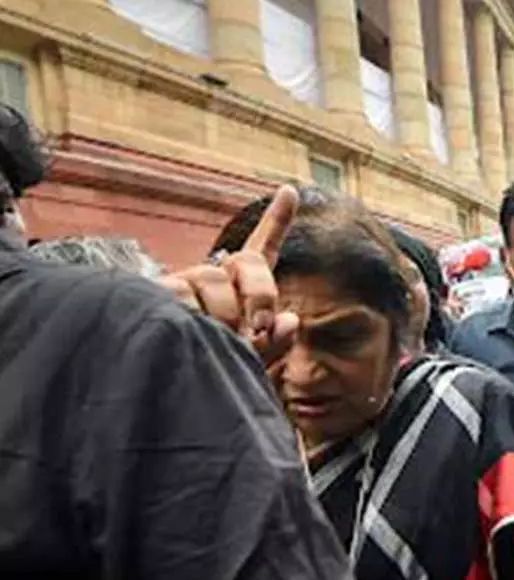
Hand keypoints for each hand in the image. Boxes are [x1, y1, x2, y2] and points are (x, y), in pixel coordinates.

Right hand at [159, 185, 298, 362]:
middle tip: (258, 328)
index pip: (262, 253)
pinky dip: (192, 317)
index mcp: (238, 288)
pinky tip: (191, 330)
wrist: (160, 389)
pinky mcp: (155, 294)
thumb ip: (275, 345)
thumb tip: (291, 319)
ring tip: (220, 343)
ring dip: (224, 315)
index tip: (290, 191)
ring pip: (212, 280)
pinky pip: (179, 296)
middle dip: (260, 293)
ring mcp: (182, 283)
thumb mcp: (249, 364)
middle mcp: (211, 278)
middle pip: (246, 261)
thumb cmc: (210, 375)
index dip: (277, 222)